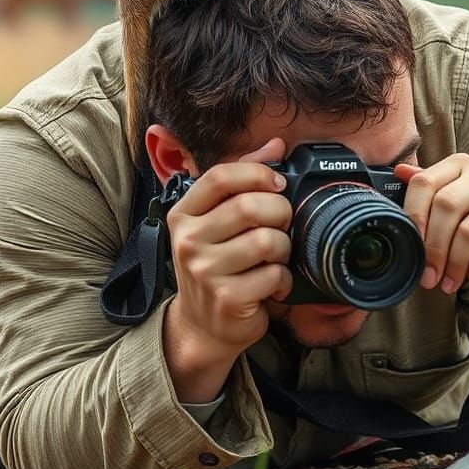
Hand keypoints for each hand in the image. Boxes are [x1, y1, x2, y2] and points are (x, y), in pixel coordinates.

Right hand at [162, 138, 292, 401]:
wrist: (203, 324)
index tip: (278, 184)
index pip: (220, 175)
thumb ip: (245, 177)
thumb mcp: (220, 218)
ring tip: (275, 257)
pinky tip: (271, 285)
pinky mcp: (226, 298)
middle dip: (279, 213)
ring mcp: (204, 271)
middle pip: (249, 206)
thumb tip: (276, 144)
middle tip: (282, 225)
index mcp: (185, 213)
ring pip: (266, 241)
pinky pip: (273, 275)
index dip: (257, 173)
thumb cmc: (217, 262)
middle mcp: (188, 240)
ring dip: (283, 248)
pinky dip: (283, 279)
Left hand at [396, 154, 468, 321]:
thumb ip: (429, 190)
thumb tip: (399, 171)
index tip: (408, 246)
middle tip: (427, 276)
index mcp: (462, 164)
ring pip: (468, 231)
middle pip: (446, 206)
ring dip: (453, 264)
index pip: (425, 182)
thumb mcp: (454, 209)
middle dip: (432, 247)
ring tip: (447, 282)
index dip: (412, 217)